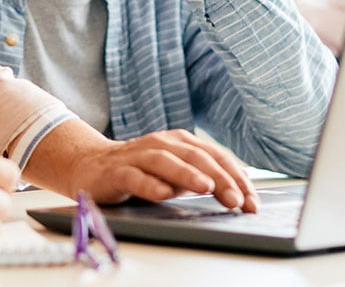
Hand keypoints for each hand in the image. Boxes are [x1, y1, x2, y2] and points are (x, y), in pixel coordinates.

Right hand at [43, 124, 257, 211]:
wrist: (91, 166)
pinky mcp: (116, 172)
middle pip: (195, 158)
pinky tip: (162, 194)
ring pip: (165, 161)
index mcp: (180, 142)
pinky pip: (134, 177)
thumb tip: (239, 188)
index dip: (236, 178)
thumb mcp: (176, 173)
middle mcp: (161, 143)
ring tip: (206, 187)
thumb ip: (203, 177)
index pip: (215, 157)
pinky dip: (149, 184)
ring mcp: (137, 156)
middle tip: (237, 200)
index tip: (252, 201)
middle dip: (219, 179)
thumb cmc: (141, 171)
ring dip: (187, 174)